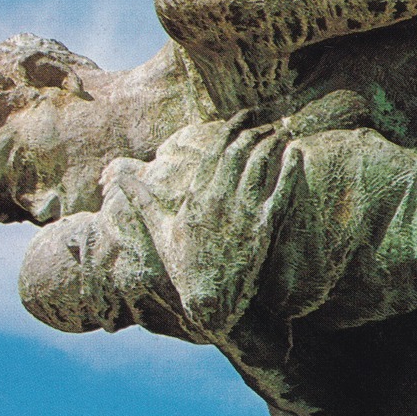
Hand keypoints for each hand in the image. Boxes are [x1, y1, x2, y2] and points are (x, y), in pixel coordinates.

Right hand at [114, 110, 280, 334]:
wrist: (209, 299)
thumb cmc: (183, 265)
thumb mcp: (158, 228)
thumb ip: (141, 199)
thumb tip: (119, 178)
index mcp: (195, 195)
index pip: (215, 151)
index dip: (231, 128)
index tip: (242, 116)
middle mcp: (218, 199)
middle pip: (239, 152)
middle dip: (254, 130)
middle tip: (267, 120)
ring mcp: (241, 212)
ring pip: (260, 165)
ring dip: (272, 142)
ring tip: (283, 129)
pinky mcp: (262, 228)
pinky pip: (280, 192)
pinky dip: (290, 169)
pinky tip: (297, 152)